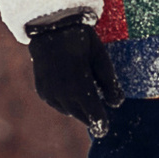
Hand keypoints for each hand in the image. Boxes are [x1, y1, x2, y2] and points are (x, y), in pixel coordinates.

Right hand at [27, 14, 123, 128]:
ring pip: (69, 110)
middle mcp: (63, 95)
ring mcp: (50, 93)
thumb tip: (116, 104)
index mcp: (80, 88)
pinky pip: (57, 103)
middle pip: (81, 116)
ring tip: (83, 88)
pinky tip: (70, 85)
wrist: (50, 28)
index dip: (101, 124)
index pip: (94, 116)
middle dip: (90, 113)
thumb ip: (110, 83)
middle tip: (97, 104)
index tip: (104, 129)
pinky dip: (65, 100)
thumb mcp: (101, 58)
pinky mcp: (42, 91)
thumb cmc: (81, 40)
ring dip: (78, 106)